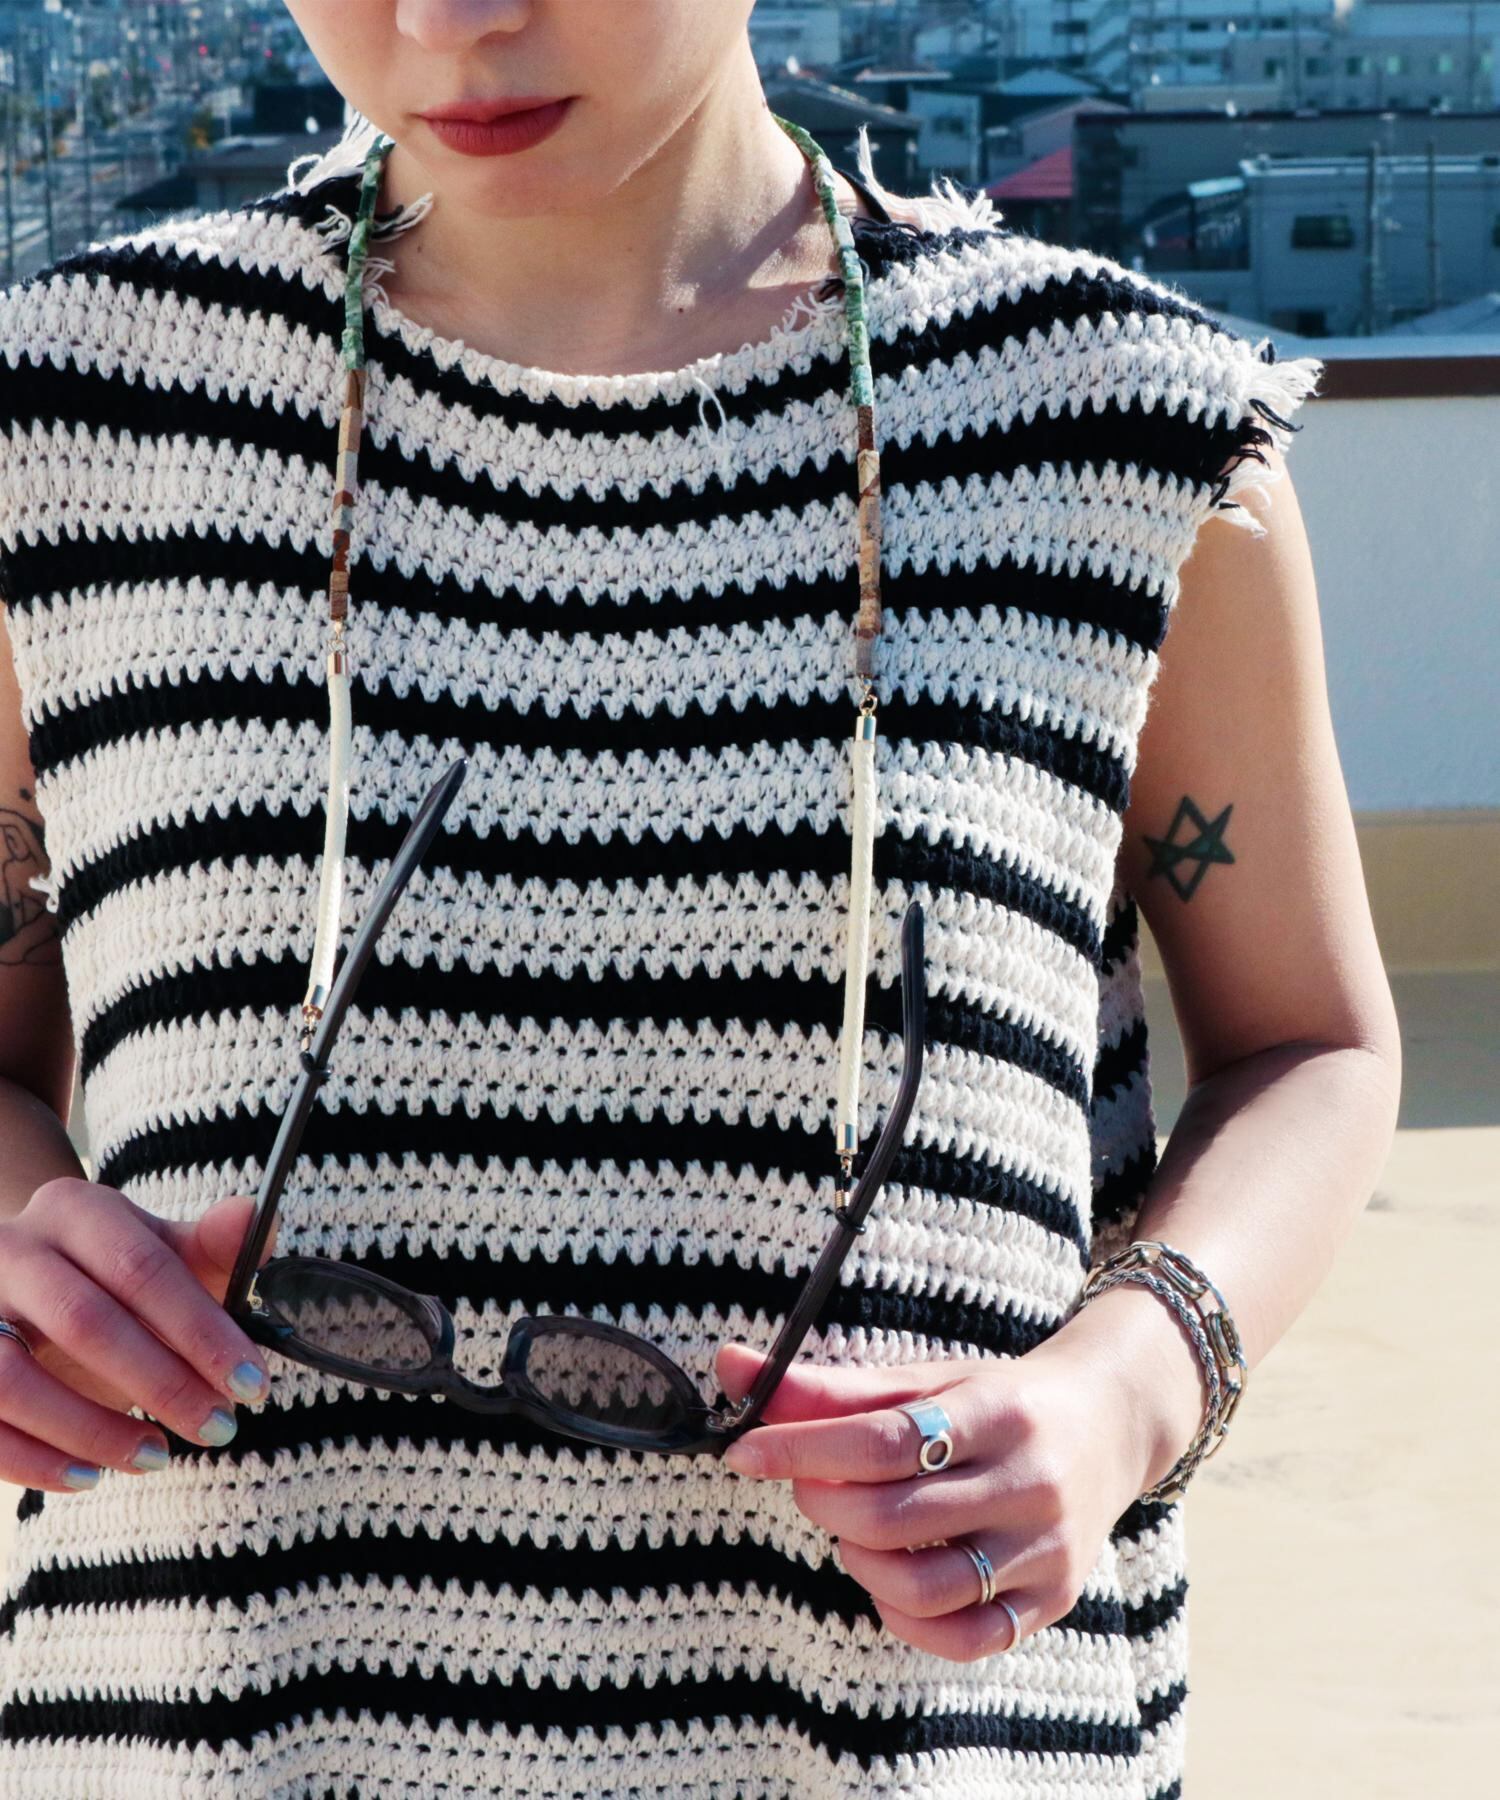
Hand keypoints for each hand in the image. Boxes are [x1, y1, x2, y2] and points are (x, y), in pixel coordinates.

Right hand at [0, 1179, 278, 1493]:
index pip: (143, 1267)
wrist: (26, 1286)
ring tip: (158, 1456)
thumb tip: (255, 1218)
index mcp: (74, 1210)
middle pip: (85, 1321)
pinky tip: (89, 1476)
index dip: (200, 1329)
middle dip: (162, 1383)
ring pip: (14, 1377)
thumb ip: (211, 1245)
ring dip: (93, 1428)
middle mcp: (11, 1249)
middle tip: (218, 1427)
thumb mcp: (161, 1252)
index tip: (251, 1384)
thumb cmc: (110, 1275)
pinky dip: (33, 1459)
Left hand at [713, 1332, 1155, 1663]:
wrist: (1108, 1424)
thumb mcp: (923, 1379)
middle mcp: (1028, 1481)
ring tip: (851, 1529)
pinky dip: (906, 1618)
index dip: (802, 1448)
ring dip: (859, 1562)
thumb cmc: (996, 1400)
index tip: (745, 1449)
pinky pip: (965, 1636)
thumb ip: (826, 1386)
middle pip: (893, 1516)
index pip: (882, 1439)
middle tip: (810, 1484)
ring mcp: (1045, 1547)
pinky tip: (889, 1580)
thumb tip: (730, 1367)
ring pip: (925, 1586)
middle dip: (824, 1503)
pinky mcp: (1052, 1598)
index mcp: (994, 1411)